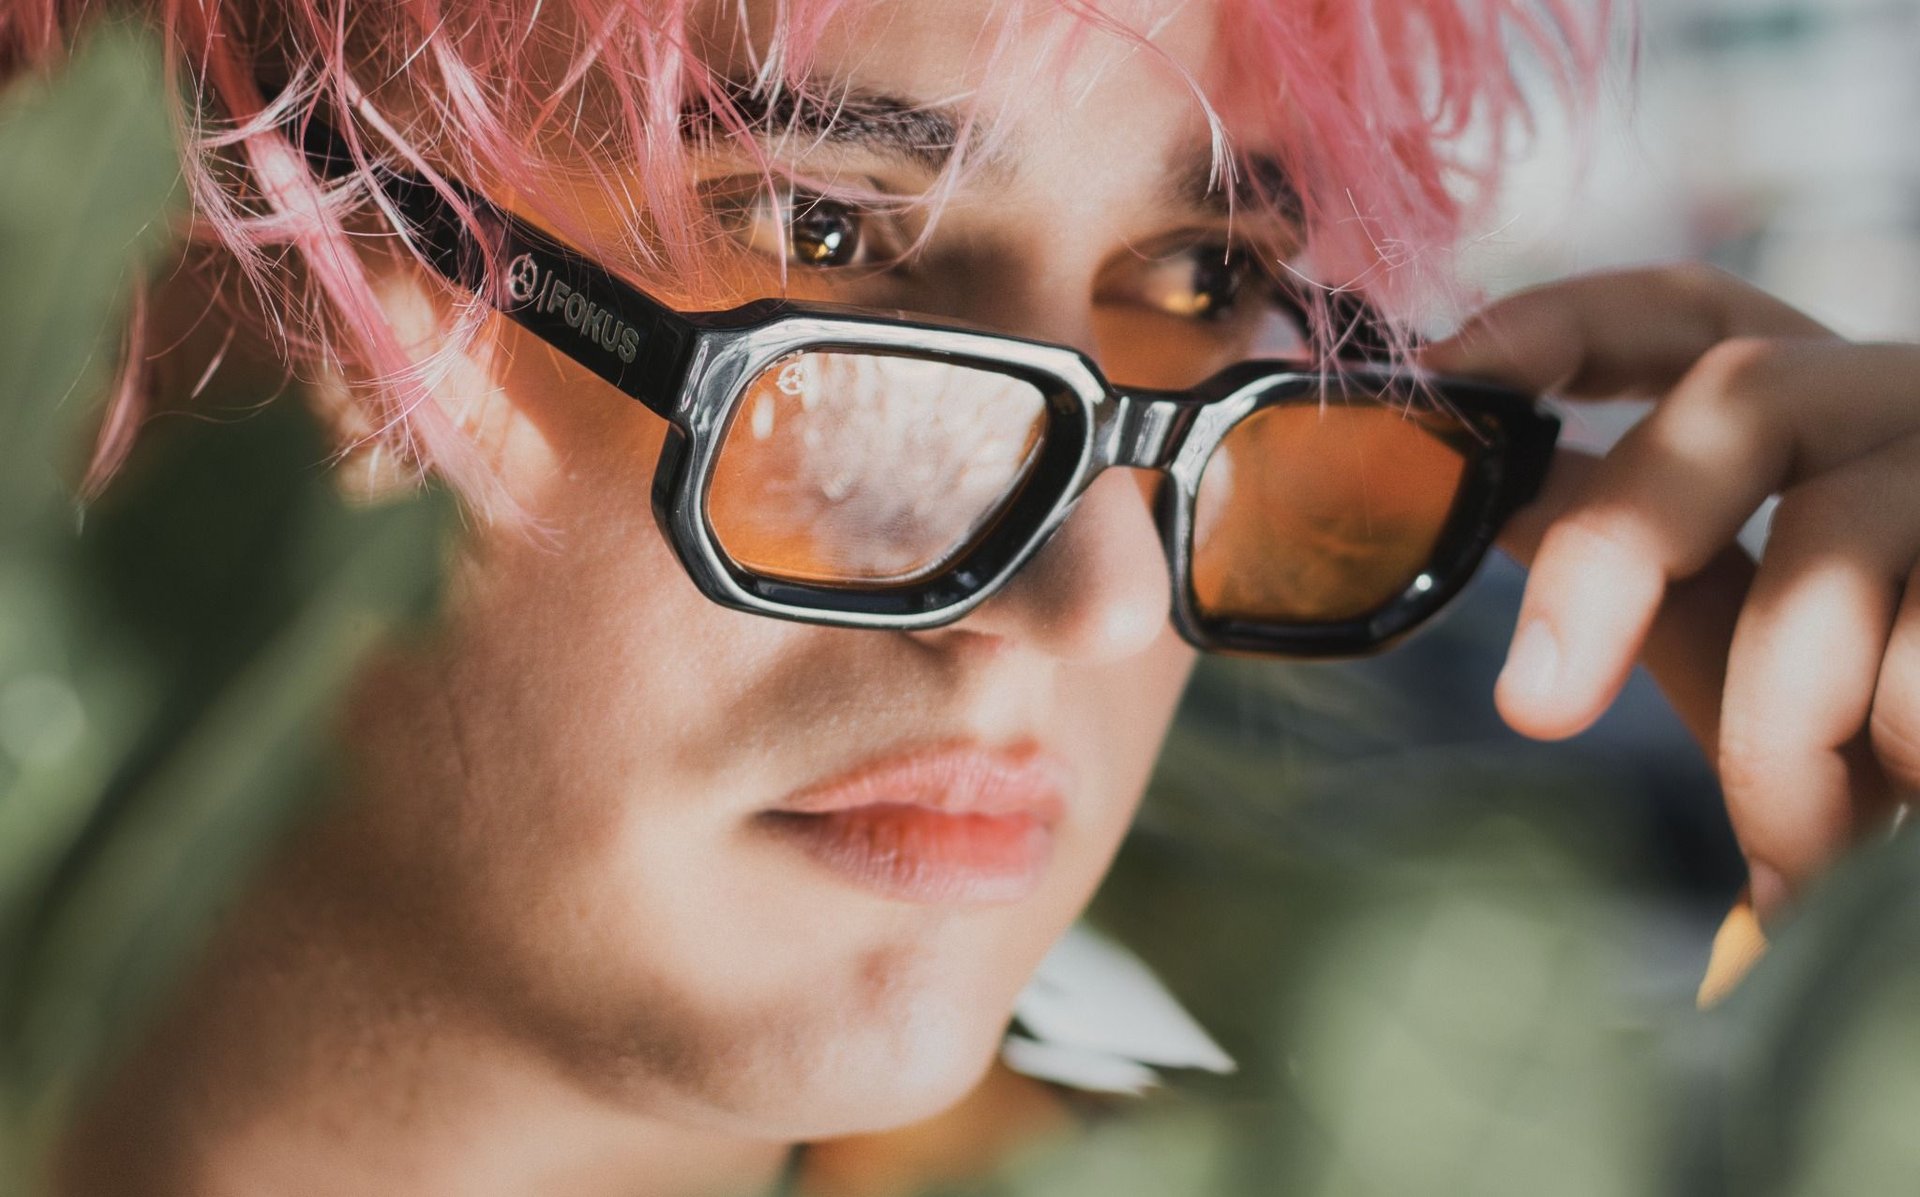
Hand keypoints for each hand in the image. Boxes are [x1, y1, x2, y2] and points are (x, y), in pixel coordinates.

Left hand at [1420, 264, 1919, 926]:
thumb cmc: (1884, 728)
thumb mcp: (1751, 641)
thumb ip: (1643, 566)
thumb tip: (1493, 497)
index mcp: (1820, 410)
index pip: (1686, 316)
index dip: (1561, 324)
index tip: (1446, 374)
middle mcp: (1906, 403)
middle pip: (1739, 398)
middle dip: (1616, 547)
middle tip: (1536, 709)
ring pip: (1832, 549)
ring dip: (1777, 728)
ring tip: (1787, 854)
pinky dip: (1895, 756)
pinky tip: (1902, 814)